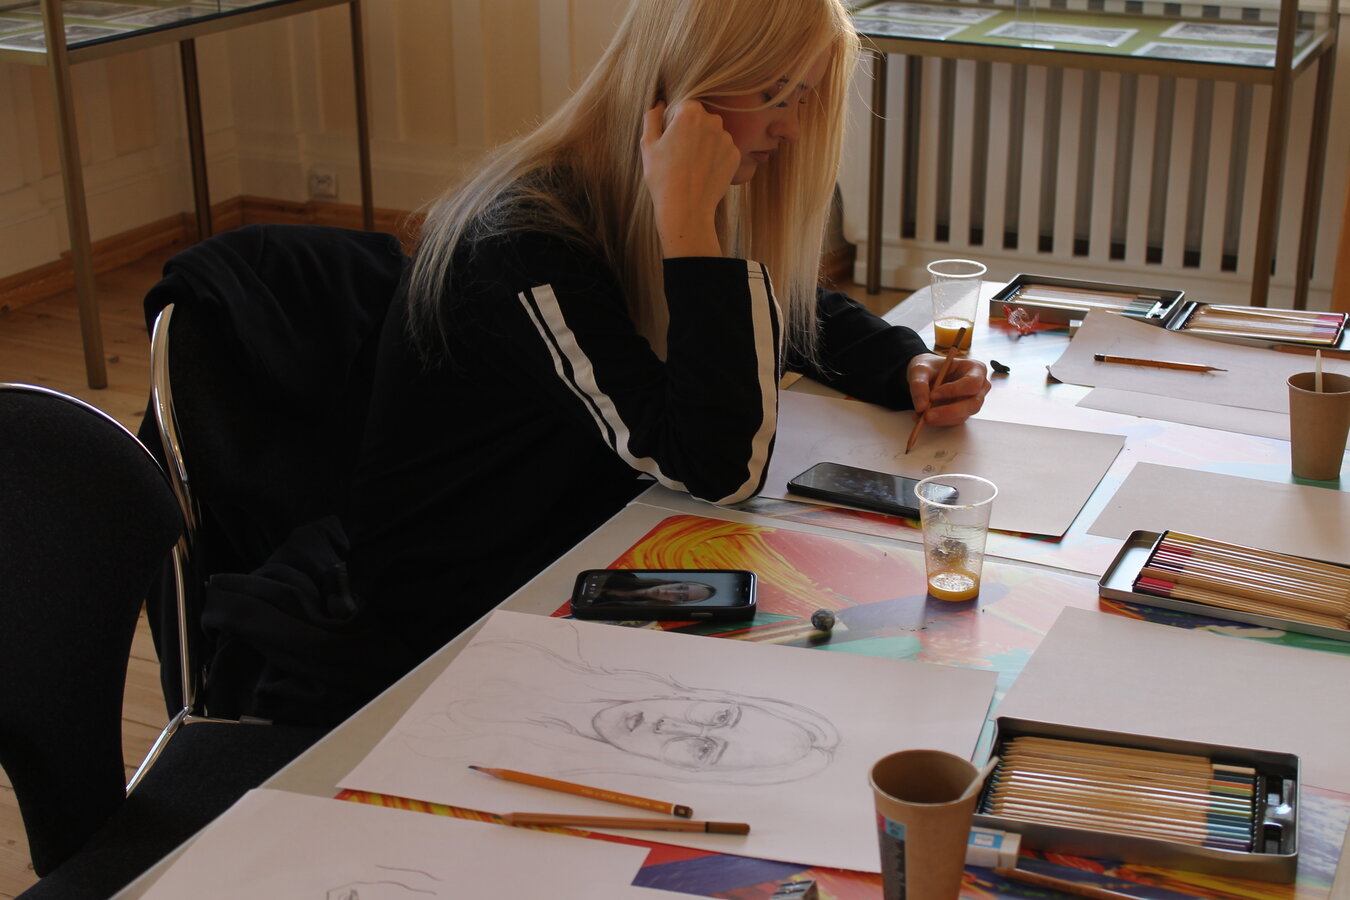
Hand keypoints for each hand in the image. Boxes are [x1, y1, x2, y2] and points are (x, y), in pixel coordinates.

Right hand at [640, 100, 739, 257]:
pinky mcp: (735, 156)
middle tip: (679, 154)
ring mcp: (727, 138)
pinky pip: (723, 150)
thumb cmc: (662, 176)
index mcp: (690, 112)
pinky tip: (702, 172)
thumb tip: (660, 104)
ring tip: (691, 166)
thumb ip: (652, 117)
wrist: (686, 208)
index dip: (675, 120)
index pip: (684, 106)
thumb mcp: (648, 144)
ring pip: (713, 134)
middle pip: (701, 119)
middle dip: (691, 130)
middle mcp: (713, 120)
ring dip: (704, 143)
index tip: (669, 138)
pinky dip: (714, 158)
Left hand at [907, 354, 990, 426]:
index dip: (954, 390)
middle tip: (927, 415)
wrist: (926, 375)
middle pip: (973, 404)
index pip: (972, 383)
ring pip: (963, 416)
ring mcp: (973, 401)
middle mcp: (979, 387)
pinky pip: (954, 421)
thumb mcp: (920, 370)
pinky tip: (923, 418)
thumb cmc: (928, 367)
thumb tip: (921, 407)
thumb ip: (919, 385)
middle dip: (949, 411)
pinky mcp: (964, 412)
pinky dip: (938, 421)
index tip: (932, 395)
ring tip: (920, 415)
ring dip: (941, 418)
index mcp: (975, 369)